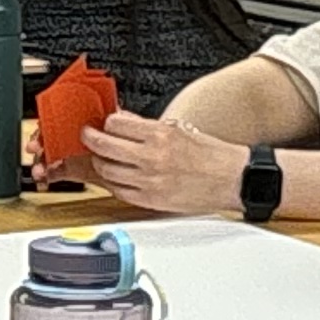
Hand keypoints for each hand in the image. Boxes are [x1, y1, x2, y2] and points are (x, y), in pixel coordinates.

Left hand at [80, 109, 246, 218]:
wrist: (231, 179)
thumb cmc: (210, 155)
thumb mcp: (179, 129)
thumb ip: (146, 126)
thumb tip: (121, 119)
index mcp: (160, 135)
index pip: (115, 123)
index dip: (105, 122)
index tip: (102, 123)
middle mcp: (152, 157)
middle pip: (104, 146)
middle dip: (91, 139)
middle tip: (88, 136)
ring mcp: (149, 181)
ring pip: (107, 170)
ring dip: (100, 162)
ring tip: (101, 157)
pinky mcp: (151, 200)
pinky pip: (119, 191)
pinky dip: (112, 182)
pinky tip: (114, 176)